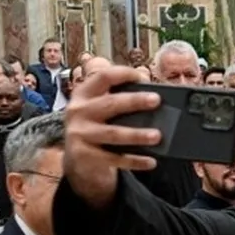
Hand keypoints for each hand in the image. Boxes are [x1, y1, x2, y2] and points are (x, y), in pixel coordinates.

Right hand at [62, 60, 162, 209]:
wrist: (77, 160)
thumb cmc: (96, 127)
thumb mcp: (99, 109)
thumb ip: (119, 98)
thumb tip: (152, 95)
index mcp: (84, 94)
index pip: (103, 77)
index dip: (123, 73)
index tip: (143, 78)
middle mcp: (79, 112)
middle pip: (110, 103)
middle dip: (134, 101)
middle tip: (156, 101)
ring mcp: (80, 134)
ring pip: (113, 133)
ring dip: (136, 134)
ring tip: (157, 136)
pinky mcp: (84, 156)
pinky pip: (114, 158)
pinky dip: (135, 160)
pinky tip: (151, 161)